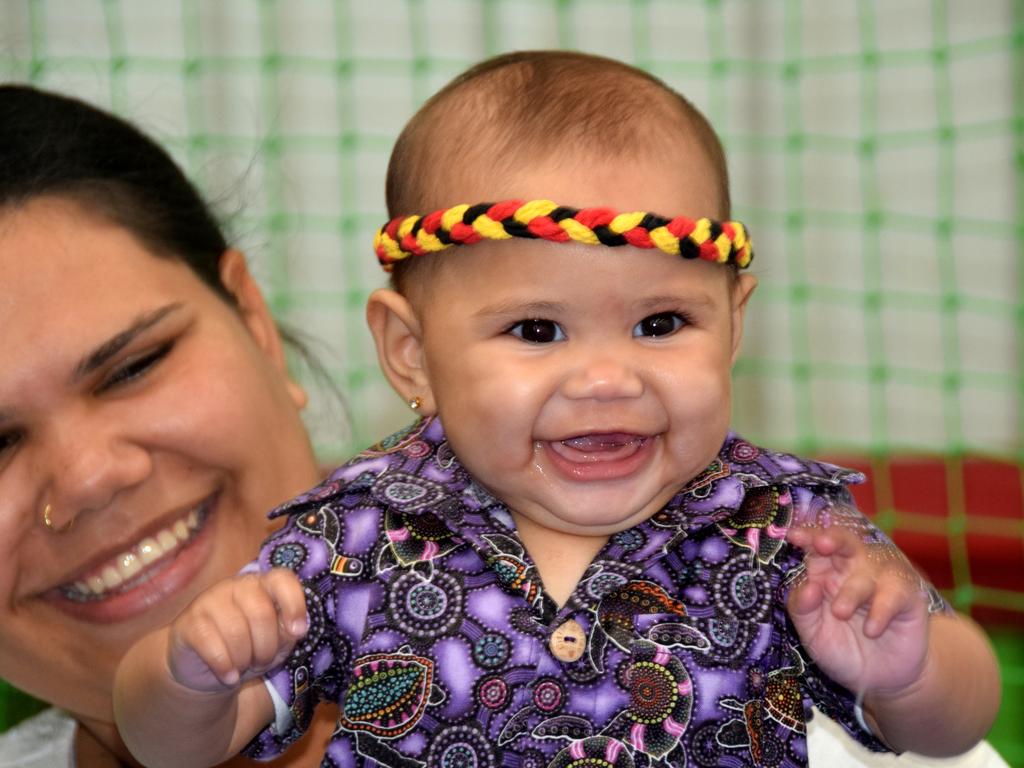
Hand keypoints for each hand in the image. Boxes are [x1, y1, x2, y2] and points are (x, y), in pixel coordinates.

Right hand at [166, 568, 307, 692]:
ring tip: (242, 666)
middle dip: (267, 647)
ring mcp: (210, 600)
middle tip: (261, 661)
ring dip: (245, 660)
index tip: (298, 632)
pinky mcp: (189, 622)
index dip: (294, 605)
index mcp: (262, 585)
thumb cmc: (247, 650)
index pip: (282, 580)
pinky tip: (228, 676)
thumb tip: (296, 629)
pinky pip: (212, 646)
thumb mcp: (275, 643)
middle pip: (261, 613)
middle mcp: (236, 586)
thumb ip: (287, 631)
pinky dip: (225, 667)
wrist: (204, 671)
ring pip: (236, 632)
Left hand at [786, 526, 929, 696]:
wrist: (881, 680)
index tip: (793, 536)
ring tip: (840, 613)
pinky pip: (895, 592)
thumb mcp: (813, 635)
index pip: (815, 548)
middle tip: (822, 545)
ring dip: (853, 590)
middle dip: (834, 539)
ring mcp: (882, 581)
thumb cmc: (843, 650)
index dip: (807, 537)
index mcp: (825, 574)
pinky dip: (881, 609)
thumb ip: (802, 610)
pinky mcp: (907, 596)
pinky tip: (872, 630)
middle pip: (846, 542)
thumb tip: (807, 586)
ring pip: (869, 568)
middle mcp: (853, 571)